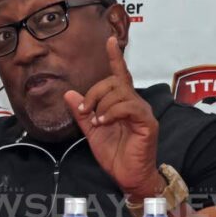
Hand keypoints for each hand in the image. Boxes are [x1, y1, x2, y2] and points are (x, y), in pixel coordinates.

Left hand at [63, 37, 164, 200]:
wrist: (128, 176)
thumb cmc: (115, 154)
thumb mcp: (91, 131)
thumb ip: (82, 112)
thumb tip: (68, 94)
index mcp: (122, 103)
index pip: (119, 76)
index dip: (115, 57)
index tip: (110, 40)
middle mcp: (134, 103)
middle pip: (114, 82)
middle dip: (94, 92)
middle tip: (85, 110)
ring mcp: (142, 112)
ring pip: (120, 93)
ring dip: (101, 105)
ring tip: (96, 121)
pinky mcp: (147, 123)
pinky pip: (128, 107)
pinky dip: (112, 112)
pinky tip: (103, 123)